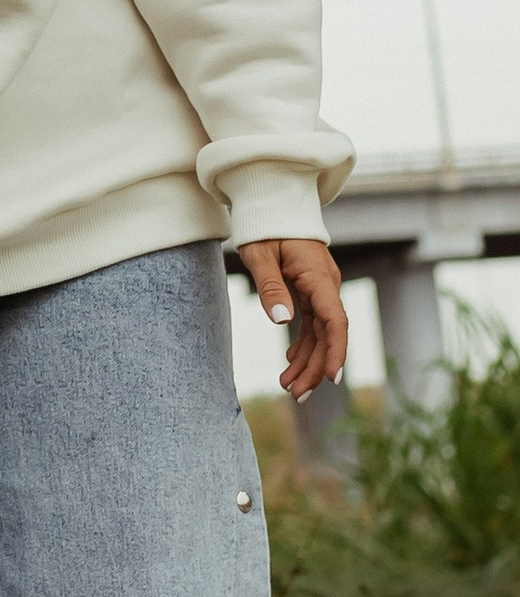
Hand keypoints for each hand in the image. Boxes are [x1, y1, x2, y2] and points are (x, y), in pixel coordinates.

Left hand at [236, 237, 347, 400]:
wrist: (272, 200)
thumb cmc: (264, 225)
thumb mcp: (260, 254)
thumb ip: (270, 287)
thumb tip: (282, 322)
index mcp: (318, 276)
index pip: (335, 320)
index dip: (336, 351)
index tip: (332, 378)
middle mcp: (325, 283)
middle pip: (328, 333)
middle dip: (316, 367)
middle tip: (296, 396)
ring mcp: (320, 286)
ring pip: (321, 331)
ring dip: (308, 359)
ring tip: (289, 387)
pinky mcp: (310, 288)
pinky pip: (312, 321)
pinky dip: (303, 342)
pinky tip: (290, 360)